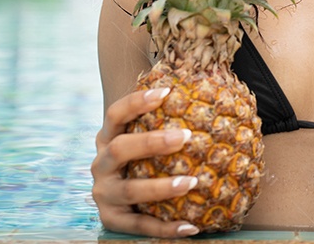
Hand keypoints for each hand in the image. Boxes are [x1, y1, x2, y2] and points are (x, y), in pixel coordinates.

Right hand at [91, 87, 200, 236]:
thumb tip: (213, 87)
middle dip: (151, 142)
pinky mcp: (112, 220)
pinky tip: (192, 226)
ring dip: (162, 187)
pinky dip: (166, 228)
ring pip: (131, 190)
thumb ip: (166, 117)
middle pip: (119, 149)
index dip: (136, 102)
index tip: (166, 92)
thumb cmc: (146, 156)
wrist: (123, 199)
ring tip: (192, 182)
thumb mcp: (146, 136)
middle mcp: (101, 164)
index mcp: (107, 138)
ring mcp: (104, 194)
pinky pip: (140, 226)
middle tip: (186, 136)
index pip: (115, 114)